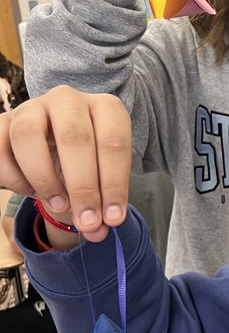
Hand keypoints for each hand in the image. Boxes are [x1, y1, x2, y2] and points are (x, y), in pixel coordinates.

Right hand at [0, 87, 131, 244]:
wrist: (57, 143)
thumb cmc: (87, 160)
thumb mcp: (102, 176)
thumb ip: (103, 203)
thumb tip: (97, 232)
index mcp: (104, 108)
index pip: (113, 142)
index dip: (114, 184)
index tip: (113, 218)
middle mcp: (68, 100)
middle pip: (74, 138)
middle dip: (83, 187)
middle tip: (88, 221)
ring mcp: (32, 107)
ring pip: (28, 135)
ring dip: (44, 178)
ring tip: (58, 205)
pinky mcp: (4, 121)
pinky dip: (14, 177)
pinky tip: (30, 192)